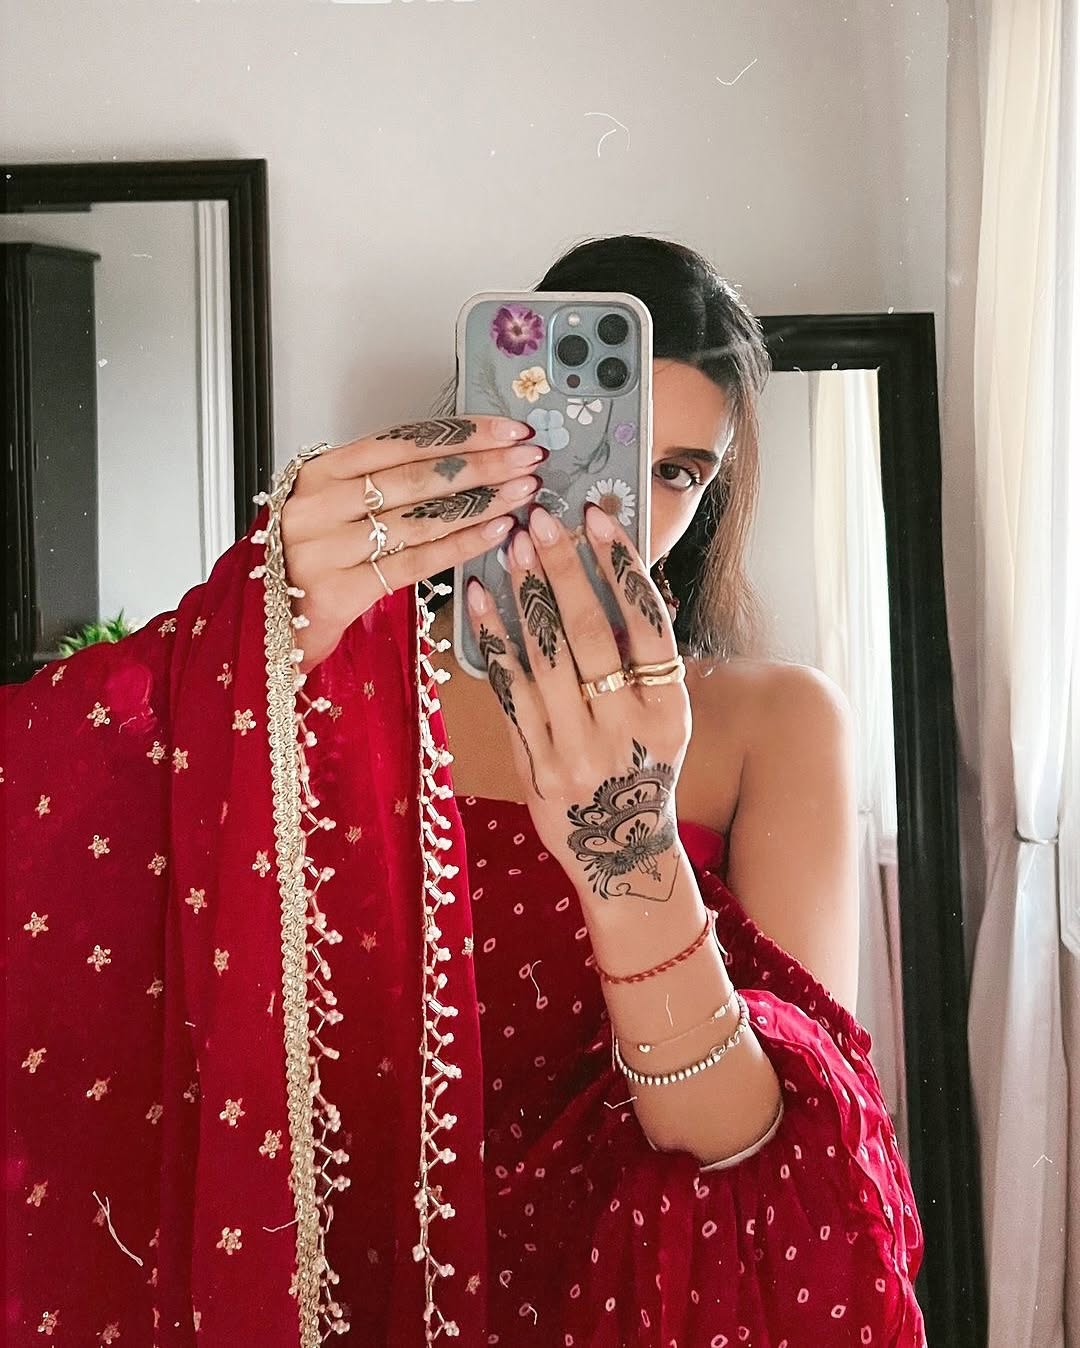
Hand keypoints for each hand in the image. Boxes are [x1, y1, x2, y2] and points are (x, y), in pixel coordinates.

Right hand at [281, 417, 542, 669]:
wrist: (264, 626)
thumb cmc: (305, 563)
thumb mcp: (331, 509)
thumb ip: (380, 484)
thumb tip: (461, 461)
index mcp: (318, 473)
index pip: (401, 441)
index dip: (460, 434)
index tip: (505, 431)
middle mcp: (319, 505)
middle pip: (416, 477)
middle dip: (482, 465)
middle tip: (528, 459)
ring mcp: (327, 548)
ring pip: (420, 518)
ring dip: (481, 503)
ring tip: (523, 493)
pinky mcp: (341, 591)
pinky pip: (415, 563)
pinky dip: (460, 545)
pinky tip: (495, 532)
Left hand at [464, 503, 691, 907]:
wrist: (620, 852)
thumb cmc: (641, 768)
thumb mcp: (663, 718)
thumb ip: (640, 662)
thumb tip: (606, 574)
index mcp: (667, 708)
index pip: (648, 623)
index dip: (621, 566)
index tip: (597, 518)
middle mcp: (625, 728)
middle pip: (592, 634)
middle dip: (563, 569)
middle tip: (540, 520)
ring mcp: (577, 749)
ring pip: (545, 658)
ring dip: (526, 595)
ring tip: (511, 546)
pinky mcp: (535, 763)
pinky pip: (508, 690)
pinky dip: (492, 640)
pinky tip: (479, 599)